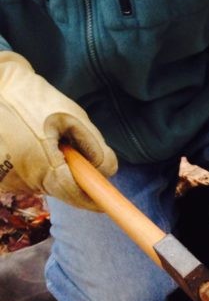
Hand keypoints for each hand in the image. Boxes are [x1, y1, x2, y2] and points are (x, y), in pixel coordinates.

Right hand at [0, 52, 116, 209]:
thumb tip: (107, 171)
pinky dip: (35, 166)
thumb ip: (96, 148)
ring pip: (44, 184)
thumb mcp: (72, 118)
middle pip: (60, 189)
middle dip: (72, 175)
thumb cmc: (34, 99)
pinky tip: (29, 144)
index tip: (104, 201)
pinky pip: (27, 178)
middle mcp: (23, 181)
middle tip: (69, 147)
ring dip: (52, 169)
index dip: (92, 198)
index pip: (75, 195)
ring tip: (44, 140)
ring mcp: (7, 182)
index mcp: (42, 167)